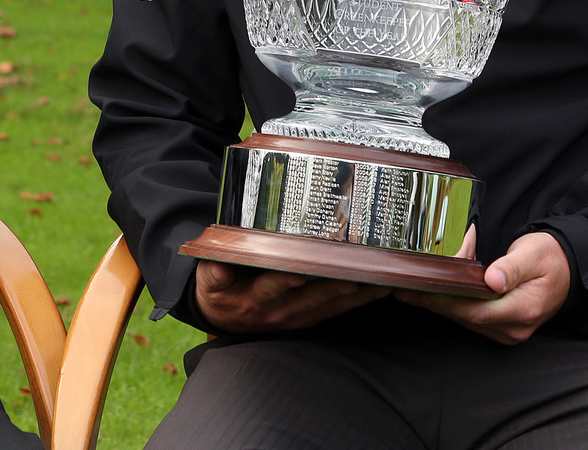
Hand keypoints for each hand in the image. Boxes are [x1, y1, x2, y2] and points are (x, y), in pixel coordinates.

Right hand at [194, 260, 388, 333]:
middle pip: (309, 299)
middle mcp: (278, 311)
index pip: (269, 289)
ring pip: (328, 306)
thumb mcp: (208, 282)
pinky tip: (378, 290)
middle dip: (333, 288)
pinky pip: (336, 311)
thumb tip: (219, 269)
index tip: (297, 274)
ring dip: (354, 296)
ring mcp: (296, 317)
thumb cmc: (220, 290)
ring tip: (379, 283)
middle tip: (356, 275)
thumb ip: (212, 272)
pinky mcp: (309, 318)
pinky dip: (357, 302)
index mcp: (252, 298)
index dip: (283, 283)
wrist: (224, 318)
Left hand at [394, 231, 570, 344]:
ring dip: (441, 304)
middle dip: (435, 302)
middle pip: (466, 317)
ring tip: (412, 291)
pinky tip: (434, 294)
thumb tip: (493, 280)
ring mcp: (509, 330)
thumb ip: (512, 267)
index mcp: (524, 309)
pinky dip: (453, 305)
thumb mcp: (534, 254)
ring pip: (467, 319)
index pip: (476, 310)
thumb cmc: (551, 257)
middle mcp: (515, 327)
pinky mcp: (503, 326)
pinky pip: (472, 318)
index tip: (422, 289)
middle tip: (405, 289)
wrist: (568, 267)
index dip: (447, 301)